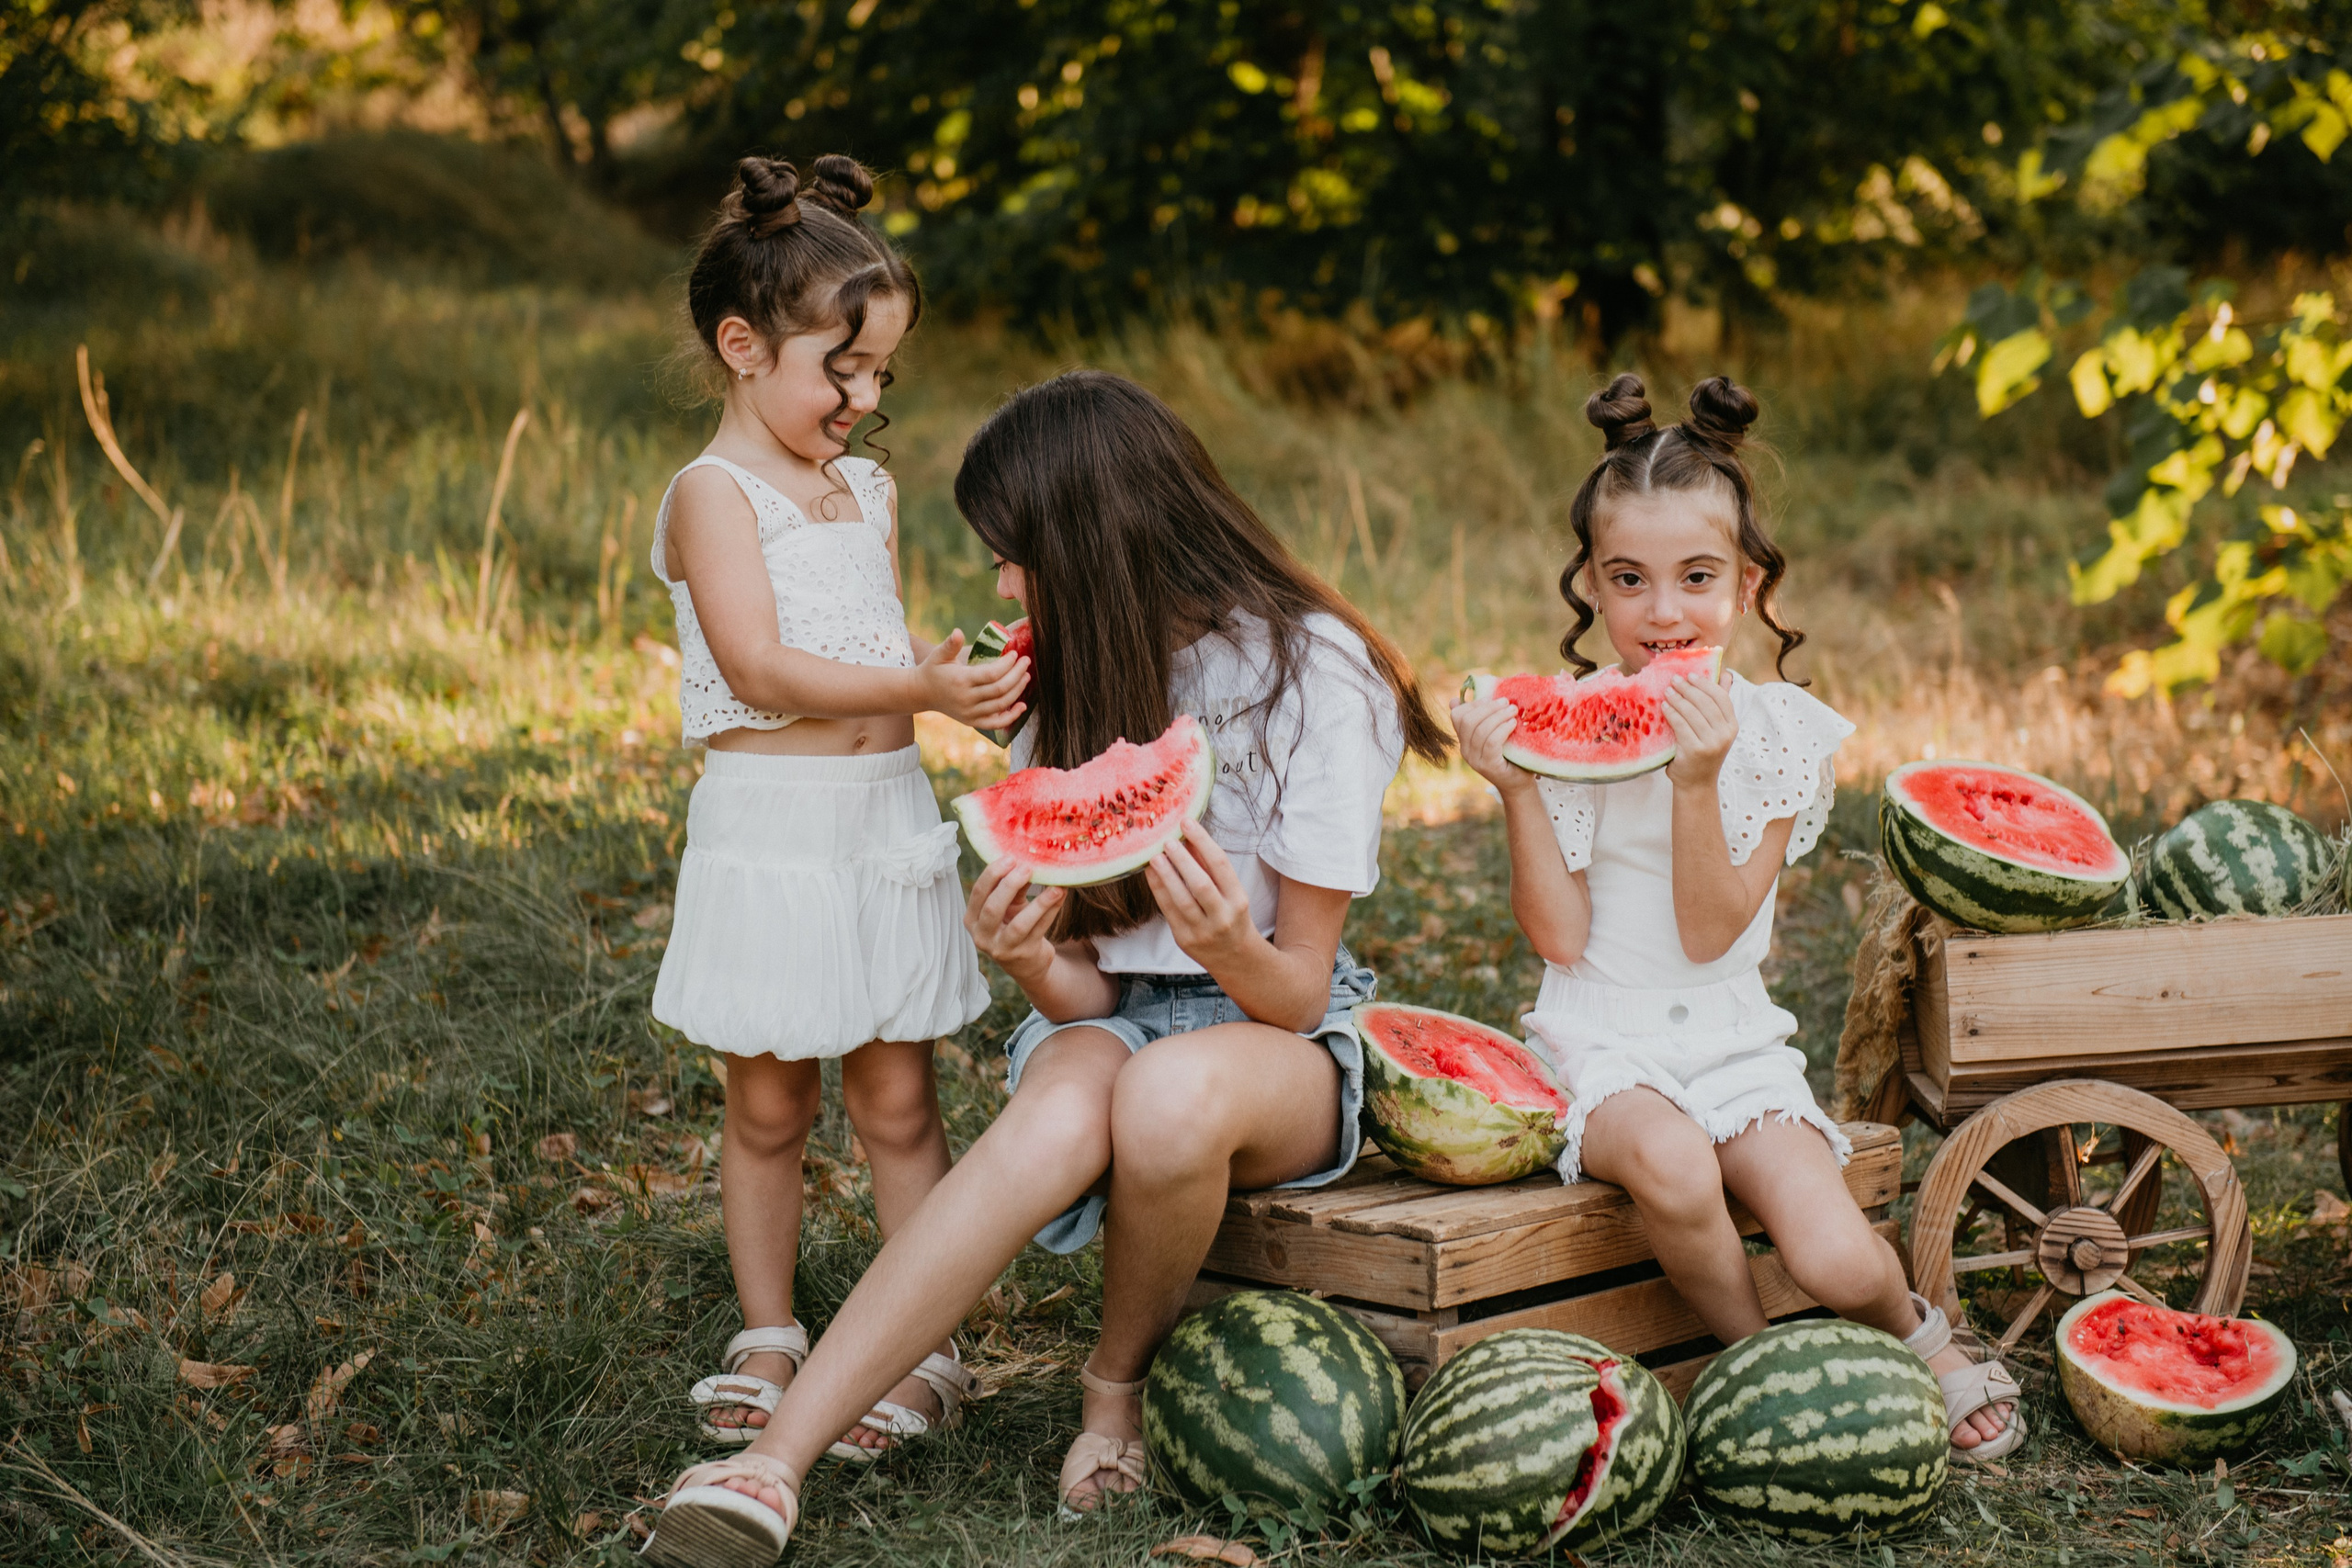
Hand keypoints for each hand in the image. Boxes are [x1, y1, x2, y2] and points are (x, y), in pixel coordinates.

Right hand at [915, 630, 1029, 730]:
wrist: (921, 693)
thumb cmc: (933, 670)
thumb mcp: (938, 655)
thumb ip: (949, 644)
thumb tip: (958, 632)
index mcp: (961, 681)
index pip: (991, 674)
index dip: (1007, 664)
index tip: (1015, 654)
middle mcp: (966, 699)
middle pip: (1000, 689)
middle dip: (1017, 675)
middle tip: (1026, 662)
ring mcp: (970, 713)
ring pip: (1001, 705)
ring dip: (1018, 691)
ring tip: (1026, 676)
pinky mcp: (972, 722)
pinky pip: (996, 723)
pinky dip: (1011, 717)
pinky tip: (1022, 706)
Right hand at [964, 857, 1061, 981]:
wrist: (1026, 963)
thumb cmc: (1013, 925)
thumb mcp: (1009, 906)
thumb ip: (1013, 887)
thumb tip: (1026, 859)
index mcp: (972, 919)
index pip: (978, 893)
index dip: (993, 874)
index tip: (1011, 858)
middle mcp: (983, 936)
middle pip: (993, 907)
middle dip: (1010, 885)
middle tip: (1028, 868)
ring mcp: (1003, 949)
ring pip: (1019, 924)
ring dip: (1039, 903)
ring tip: (1054, 886)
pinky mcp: (1024, 954)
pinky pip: (1039, 929)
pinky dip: (1051, 911)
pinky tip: (1060, 895)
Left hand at [1144, 820, 1259, 968]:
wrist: (1236, 959)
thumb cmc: (1232, 917)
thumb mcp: (1232, 893)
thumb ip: (1211, 868)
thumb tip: (1188, 837)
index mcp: (1238, 899)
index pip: (1220, 865)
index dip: (1202, 841)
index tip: (1187, 822)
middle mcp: (1222, 916)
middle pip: (1200, 884)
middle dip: (1182, 860)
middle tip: (1167, 840)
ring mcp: (1203, 931)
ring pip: (1181, 900)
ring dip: (1166, 876)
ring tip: (1154, 857)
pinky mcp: (1184, 940)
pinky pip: (1169, 912)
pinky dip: (1158, 890)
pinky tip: (1151, 874)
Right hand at [1450, 698, 1534, 792]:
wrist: (1518, 783)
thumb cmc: (1509, 755)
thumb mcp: (1494, 734)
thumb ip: (1483, 718)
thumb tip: (1460, 698)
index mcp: (1464, 740)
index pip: (1457, 716)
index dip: (1473, 703)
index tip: (1491, 699)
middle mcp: (1465, 750)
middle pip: (1468, 721)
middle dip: (1488, 707)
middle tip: (1507, 703)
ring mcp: (1475, 760)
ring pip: (1480, 730)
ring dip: (1498, 716)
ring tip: (1513, 711)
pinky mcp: (1489, 766)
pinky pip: (1491, 742)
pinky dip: (1502, 729)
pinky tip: (1513, 724)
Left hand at [1661, 670, 1737, 789]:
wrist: (1696, 783)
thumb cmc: (1703, 752)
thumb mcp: (1715, 729)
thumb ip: (1718, 704)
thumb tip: (1725, 675)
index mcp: (1732, 726)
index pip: (1721, 697)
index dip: (1705, 684)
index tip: (1690, 675)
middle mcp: (1725, 734)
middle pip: (1706, 703)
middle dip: (1688, 688)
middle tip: (1674, 680)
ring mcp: (1712, 743)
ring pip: (1692, 713)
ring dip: (1678, 699)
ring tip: (1667, 691)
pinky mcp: (1695, 750)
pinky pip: (1681, 725)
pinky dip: (1671, 713)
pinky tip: (1664, 707)